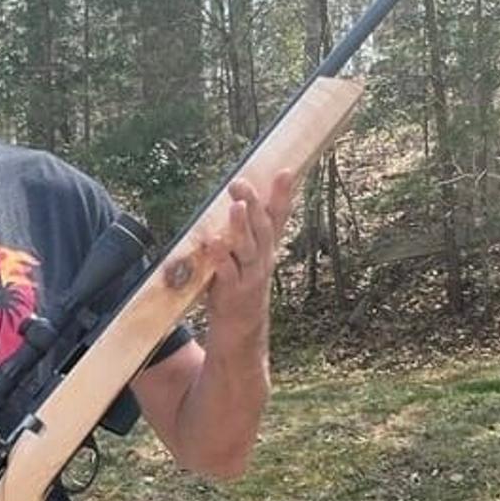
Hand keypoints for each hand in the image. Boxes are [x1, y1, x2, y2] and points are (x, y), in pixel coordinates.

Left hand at [198, 171, 294, 347]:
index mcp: (268, 248)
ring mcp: (250, 276)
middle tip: (241, 182)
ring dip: (241, 226)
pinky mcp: (233, 291)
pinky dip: (220, 256)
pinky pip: (227, 271)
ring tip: (236, 206)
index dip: (283, 196)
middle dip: (254, 204)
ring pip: (247, 248)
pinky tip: (213, 240)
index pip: (278, 218)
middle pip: (261, 228)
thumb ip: (246, 231)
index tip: (286, 172)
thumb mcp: (250, 256)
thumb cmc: (241, 285)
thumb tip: (241, 199)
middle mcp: (263, 260)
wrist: (241, 328)